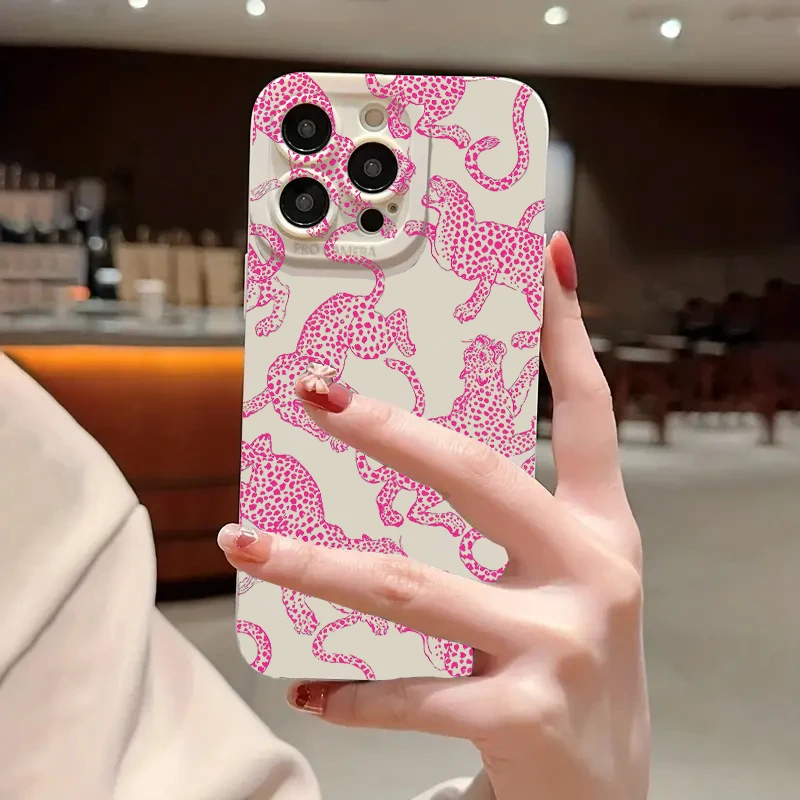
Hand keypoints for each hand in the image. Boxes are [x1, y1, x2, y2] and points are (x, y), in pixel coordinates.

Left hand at [220, 232, 648, 799]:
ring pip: (410, 585)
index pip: (587, 407)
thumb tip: (407, 446)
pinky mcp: (524, 717)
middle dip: (387, 428)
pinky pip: (410, 693)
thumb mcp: (562, 573)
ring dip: (315, 564)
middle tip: (312, 391)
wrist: (611, 786)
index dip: (566, 329)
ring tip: (244, 539)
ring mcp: (560, 643)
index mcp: (603, 526)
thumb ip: (505, 517)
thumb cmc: (573, 656)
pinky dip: (348, 688)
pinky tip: (305, 683)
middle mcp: (592, 572)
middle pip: (475, 476)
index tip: (541, 257)